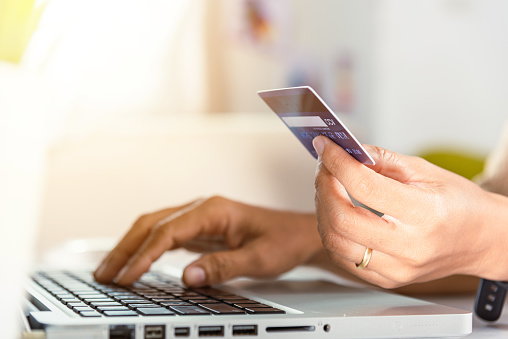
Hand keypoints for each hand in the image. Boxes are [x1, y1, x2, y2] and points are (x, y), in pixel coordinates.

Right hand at [94, 196, 321, 286]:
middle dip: (125, 248)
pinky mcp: (199, 229)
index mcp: (212, 210)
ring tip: (110, 271)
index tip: (127, 277)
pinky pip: (165, 236)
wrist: (296, 232)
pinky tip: (135, 263)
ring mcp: (198, 217)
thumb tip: (187, 277)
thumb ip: (223, 266)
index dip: (144, 255)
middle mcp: (201, 209)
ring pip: (154, 227)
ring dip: (131, 247)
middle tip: (104, 275)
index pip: (167, 231)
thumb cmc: (281, 240)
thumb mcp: (258, 259)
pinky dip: (146, 249)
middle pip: (151, 224)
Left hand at [312, 136, 507, 288]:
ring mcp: (397, 270)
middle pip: (341, 220)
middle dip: (323, 187)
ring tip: (329, 188)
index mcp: (425, 215)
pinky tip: (338, 212)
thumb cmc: (460, 205)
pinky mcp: (387, 280)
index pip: (365, 188)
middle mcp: (410, 248)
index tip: (326, 148)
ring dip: (322, 210)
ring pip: (335, 242)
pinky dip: (332, 232)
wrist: (481, 240)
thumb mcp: (427, 172)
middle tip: (324, 168)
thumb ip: (383, 160)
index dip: (338, 164)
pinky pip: (342, 258)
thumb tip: (347, 151)